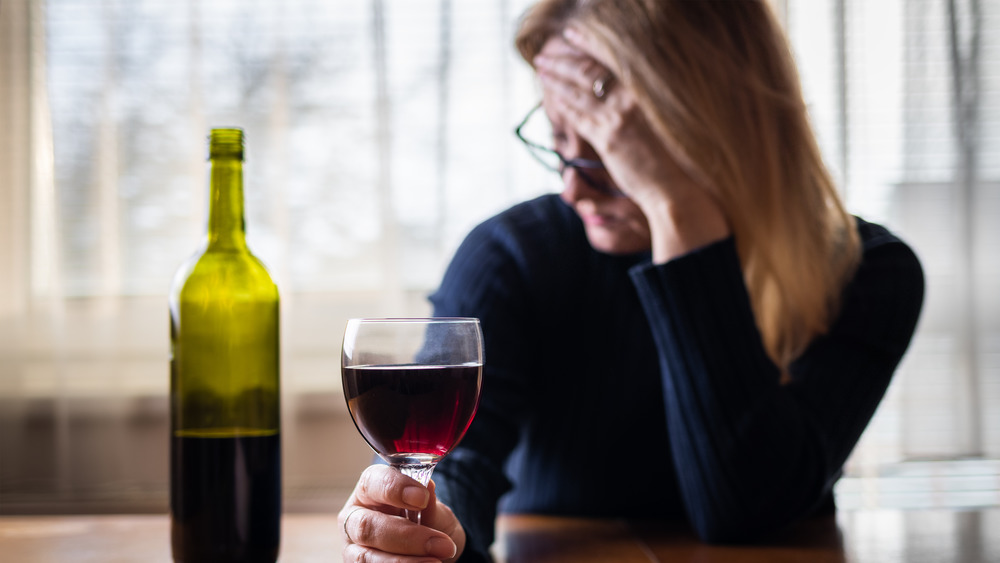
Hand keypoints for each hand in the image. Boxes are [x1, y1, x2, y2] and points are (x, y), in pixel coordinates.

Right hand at [339, 465, 465, 562]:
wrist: (430, 550)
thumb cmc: (427, 522)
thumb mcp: (434, 511)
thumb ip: (430, 505)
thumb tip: (429, 488)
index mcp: (369, 490)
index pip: (373, 481)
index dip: (395, 488)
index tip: (423, 498)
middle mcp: (354, 517)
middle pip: (366, 525)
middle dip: (406, 536)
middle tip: (441, 543)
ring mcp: (352, 547)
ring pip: (366, 557)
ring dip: (403, 561)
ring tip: (435, 561)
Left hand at [533, 28, 729, 261]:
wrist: (677, 186)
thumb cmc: (673, 157)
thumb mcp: (660, 121)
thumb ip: (638, 103)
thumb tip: (617, 91)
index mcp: (647, 89)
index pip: (610, 60)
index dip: (586, 46)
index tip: (570, 37)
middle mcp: (633, 97)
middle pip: (589, 70)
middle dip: (563, 60)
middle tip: (545, 54)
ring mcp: (619, 117)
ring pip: (578, 91)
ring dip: (556, 78)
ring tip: (542, 69)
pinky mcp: (608, 138)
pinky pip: (577, 116)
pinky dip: (561, 103)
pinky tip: (549, 95)